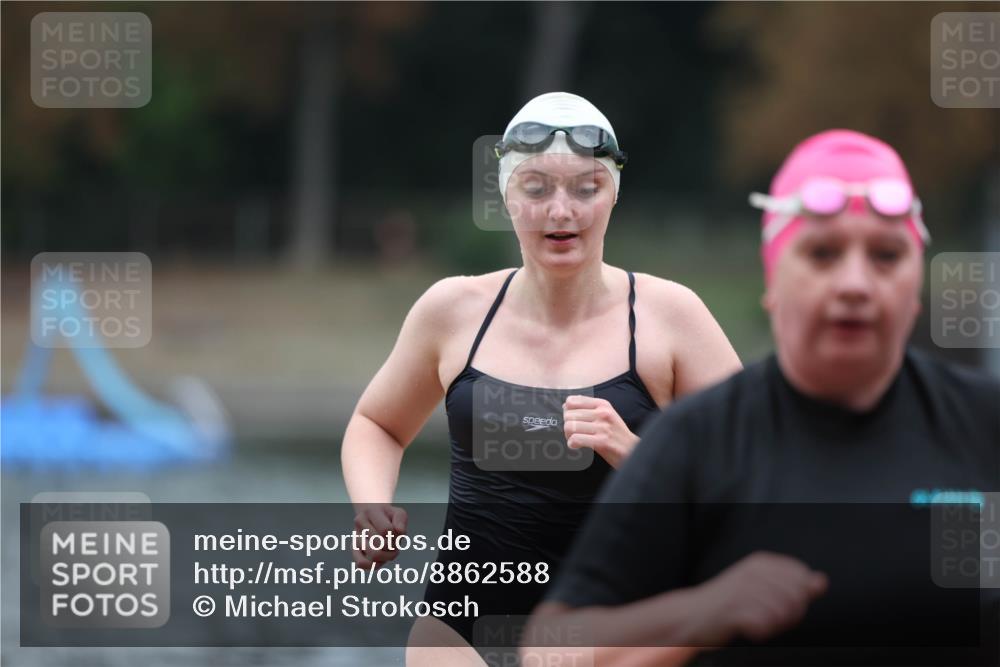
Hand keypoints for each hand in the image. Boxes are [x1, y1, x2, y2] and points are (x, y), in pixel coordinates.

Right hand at [352, 503, 407, 568]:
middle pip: (380, 544)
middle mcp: (360, 523)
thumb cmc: (389, 517)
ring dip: (386, 557)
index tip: (397, 533)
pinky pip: (360, 563)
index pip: (386, 530)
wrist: (374, 516)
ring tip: (388, 551)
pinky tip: (380, 561)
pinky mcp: (354, 549)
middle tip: (394, 544)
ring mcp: (356, 536)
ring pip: (373, 555)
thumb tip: (400, 531)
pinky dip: (373, 565)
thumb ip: (401, 520)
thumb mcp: (399, 513)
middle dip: (392, 546)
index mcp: (371, 512)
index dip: (396, 535)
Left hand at [562, 395, 640, 468]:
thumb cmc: (616, 434)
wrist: (633, 450)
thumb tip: (565, 405)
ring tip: (574, 439)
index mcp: (602, 404)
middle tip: (573, 433)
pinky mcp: (602, 441)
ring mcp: (603, 427)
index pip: (572, 401)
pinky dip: (572, 444)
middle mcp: (603, 413)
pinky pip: (576, 439)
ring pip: (570, 426)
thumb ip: (588, 408)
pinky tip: (576, 446)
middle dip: (567, 425)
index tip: (572, 419)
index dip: (566, 411)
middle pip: (568, 415)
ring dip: (568, 435)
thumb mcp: (607, 415)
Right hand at [685, 551, 827, 645]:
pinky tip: (751, 630)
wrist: (692, 615)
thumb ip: (794, 585)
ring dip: (776, 626)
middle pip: (795, 596)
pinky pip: (764, 625)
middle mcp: (752, 572)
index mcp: (760, 563)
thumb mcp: (762, 586)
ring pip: (782, 612)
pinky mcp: (732, 610)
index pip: (801, 576)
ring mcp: (741, 590)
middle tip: (772, 620)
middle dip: (791, 614)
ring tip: (761, 625)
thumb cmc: (730, 603)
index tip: (785, 604)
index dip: (800, 595)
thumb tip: (822, 581)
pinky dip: (761, 633)